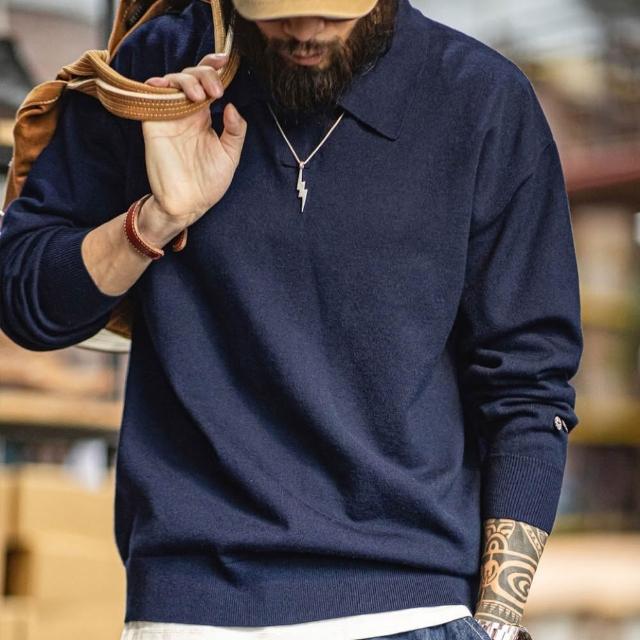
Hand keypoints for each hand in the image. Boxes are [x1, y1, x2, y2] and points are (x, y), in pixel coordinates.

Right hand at [141, 52, 247, 228]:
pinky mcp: (154, 124)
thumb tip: (232, 106)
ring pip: (172, 81)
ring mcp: (169, 117)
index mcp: (204, 118)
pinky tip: (166, 86)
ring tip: (201, 95)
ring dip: (187, 80)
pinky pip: (149, 96)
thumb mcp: (230, 155)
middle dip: (204, 74)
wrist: (188, 205)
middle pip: (191, 76)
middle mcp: (186, 113)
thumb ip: (235, 131)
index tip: (225, 62)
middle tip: (215, 91)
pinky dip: (156, 85)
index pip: (207, 83)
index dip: (213, 68)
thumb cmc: (208, 184)